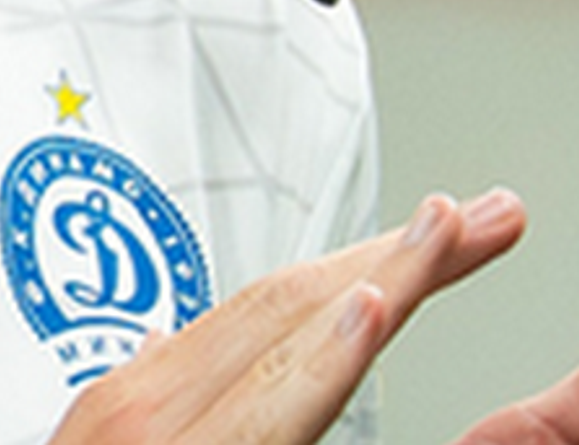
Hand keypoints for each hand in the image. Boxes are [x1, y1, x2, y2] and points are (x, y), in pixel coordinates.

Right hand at [47, 188, 569, 444]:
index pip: (275, 304)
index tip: (441, 236)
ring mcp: (167, 432)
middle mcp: (152, 398)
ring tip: (452, 230)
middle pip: (294, 302)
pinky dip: (328, 351)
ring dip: (385, 275)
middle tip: (494, 218)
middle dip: (400, 254)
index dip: (362, 262)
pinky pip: (275, 408)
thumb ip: (150, 389)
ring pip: (293, 332)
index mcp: (146, 393)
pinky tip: (373, 311)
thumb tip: (168, 336)